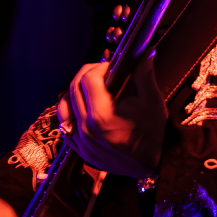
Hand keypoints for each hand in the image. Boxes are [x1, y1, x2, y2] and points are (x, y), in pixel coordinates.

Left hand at [57, 58, 163, 178]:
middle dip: (87, 74)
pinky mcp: (80, 150)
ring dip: (74, 92)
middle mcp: (86, 128)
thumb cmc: (152, 134)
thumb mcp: (152, 102)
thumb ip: (144, 74)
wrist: (150, 165)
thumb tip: (145, 52)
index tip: (111, 67)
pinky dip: (71, 113)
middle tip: (102, 73)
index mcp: (102, 115)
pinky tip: (84, 109)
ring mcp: (81, 141)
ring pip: (63, 106)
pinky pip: (65, 126)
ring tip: (90, 89)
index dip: (99, 66)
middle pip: (73, 88)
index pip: (88, 78)